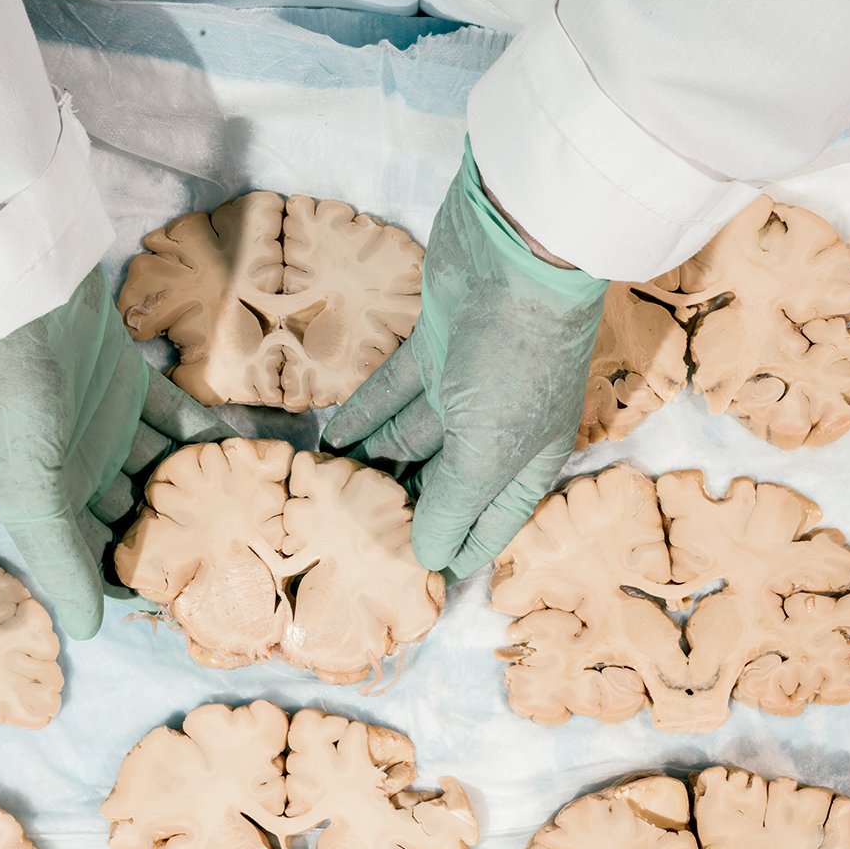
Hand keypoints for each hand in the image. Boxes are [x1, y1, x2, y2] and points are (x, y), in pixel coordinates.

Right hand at [0, 268, 234, 636]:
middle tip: (239, 564)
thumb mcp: (28, 491)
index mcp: (41, 501)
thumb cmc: (7, 402)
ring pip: (162, 470)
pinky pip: (178, 420)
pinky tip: (250, 462)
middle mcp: (73, 468)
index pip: (94, 556)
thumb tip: (88, 632)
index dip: (135, 581)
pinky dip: (208, 439)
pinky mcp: (129, 383)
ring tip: (255, 519)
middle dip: (179, 538)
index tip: (188, 604)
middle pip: (134, 516)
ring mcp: (104, 424)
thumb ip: (61, 560)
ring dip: (203, 491)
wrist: (10, 296)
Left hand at [323, 141, 606, 580]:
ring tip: (324, 495)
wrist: (522, 255)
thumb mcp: (486, 452)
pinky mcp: (435, 342)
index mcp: (525, 463)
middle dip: (399, 511)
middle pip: (441, 484)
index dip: (449, 558)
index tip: (409, 593)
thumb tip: (425, 557)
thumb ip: (452, 506)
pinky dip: (362, 414)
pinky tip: (329, 440)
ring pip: (410, 438)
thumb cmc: (516, 362)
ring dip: (371, 464)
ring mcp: (465, 383)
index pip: (485, 526)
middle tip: (347, 543)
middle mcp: (498, 429)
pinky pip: (392, 392)